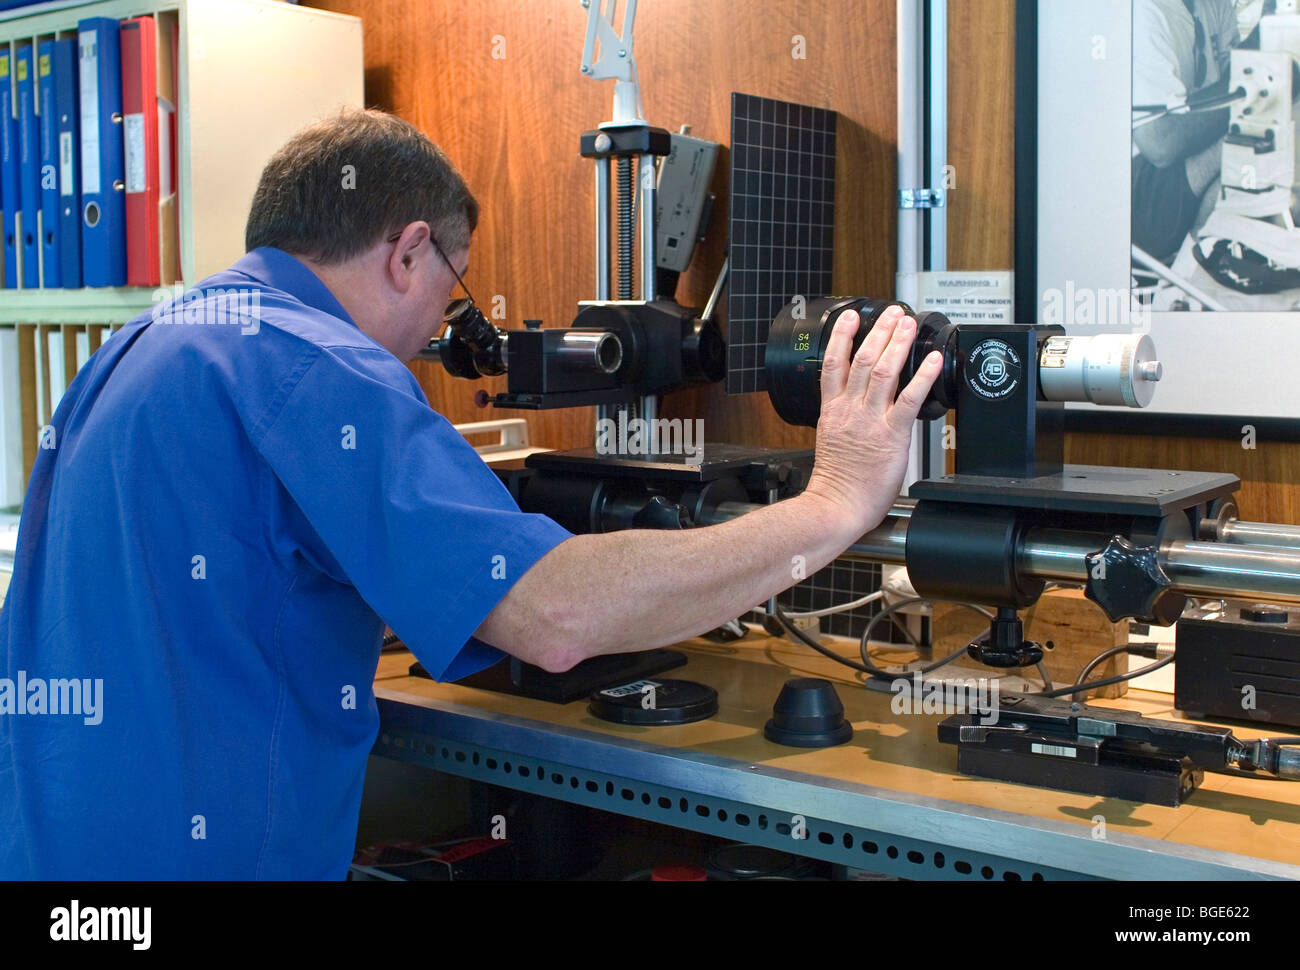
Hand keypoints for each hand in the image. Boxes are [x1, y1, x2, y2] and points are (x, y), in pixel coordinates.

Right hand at [803, 305, 942, 535]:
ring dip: (898, 343)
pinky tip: (933, 361)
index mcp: (833, 411)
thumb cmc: (837, 483)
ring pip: (884, 371)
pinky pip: (910, 398)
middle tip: (893, 313)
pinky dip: (923, 376)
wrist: (837, 507)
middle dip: (879, 331)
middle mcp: (850, 410)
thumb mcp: (832, 441)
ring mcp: (870, 420)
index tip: (851, 318)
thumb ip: (845, 420)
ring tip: (908, 324)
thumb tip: (858, 411)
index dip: (841, 336)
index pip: (833, 363)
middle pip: (863, 359)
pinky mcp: (892, 434)